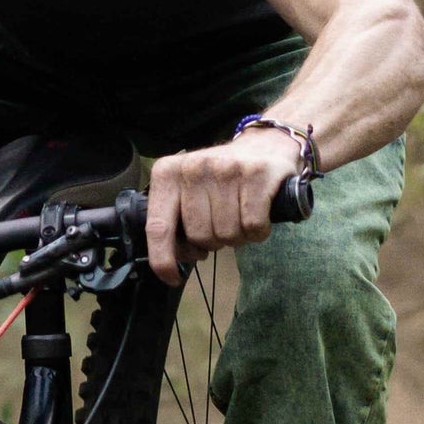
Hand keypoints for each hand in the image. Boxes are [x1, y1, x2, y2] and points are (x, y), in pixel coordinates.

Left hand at [145, 128, 302, 284]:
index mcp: (167, 173)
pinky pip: (253, 227)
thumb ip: (174, 220)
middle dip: (213, 242)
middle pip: (199, 236)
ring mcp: (226, 169)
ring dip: (237, 237)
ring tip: (241, 218)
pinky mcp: (257, 175)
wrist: (266, 145)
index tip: (172, 278)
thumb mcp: (188, 190)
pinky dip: (258, 232)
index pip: (157, 227)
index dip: (163, 260)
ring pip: (227, 235)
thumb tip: (174, 259)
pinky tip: (259, 218)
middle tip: (222, 225)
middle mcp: (193, 168)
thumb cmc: (221, 178)